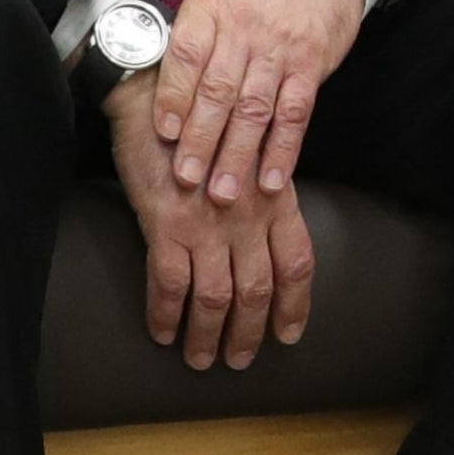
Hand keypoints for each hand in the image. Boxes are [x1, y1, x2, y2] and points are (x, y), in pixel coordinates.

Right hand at [107, 68, 315, 368]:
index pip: (298, 261)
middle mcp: (248, 215)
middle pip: (258, 287)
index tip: (289, 333)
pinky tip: (162, 333)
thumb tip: (262, 242)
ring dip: (209, 334)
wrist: (155, 94)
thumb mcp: (248, 159)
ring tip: (201, 359)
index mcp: (275, 198)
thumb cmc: (202, 125)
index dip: (296, 303)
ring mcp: (207, 223)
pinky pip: (169, 284)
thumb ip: (261, 198)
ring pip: (216, 296)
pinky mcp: (165, 225)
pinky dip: (166, 314)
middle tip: (240, 360)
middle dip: (250, 331)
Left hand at [152, 0, 367, 209]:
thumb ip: (190, 42)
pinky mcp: (311, 66)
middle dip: (201, 139)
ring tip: (224, 192)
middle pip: (219, 91)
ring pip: (255, 109)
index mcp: (210, 12)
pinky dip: (283, 149)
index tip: (164, 133)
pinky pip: (295, 113)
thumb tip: (161, 96)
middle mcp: (244, 31)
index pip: (186, 56)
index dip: (173, 96)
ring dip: (238, 154)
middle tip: (188, 179)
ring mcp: (280, 50)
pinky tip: (271, 178)